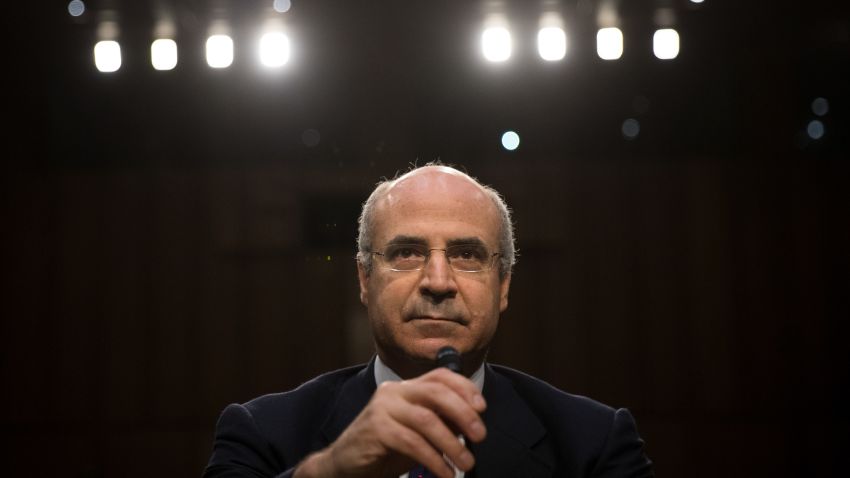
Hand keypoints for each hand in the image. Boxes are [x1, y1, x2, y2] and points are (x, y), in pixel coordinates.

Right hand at [294, 367, 486, 477]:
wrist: (345, 465)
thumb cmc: (384, 449)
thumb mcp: (417, 433)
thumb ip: (439, 423)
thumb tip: (471, 423)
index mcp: (405, 388)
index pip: (439, 376)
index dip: (464, 387)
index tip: (482, 407)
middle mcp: (394, 392)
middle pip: (436, 392)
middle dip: (463, 413)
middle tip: (480, 436)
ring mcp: (383, 408)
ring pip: (426, 419)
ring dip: (452, 443)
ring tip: (466, 462)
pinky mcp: (375, 429)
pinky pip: (412, 442)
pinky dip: (434, 459)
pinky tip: (444, 473)